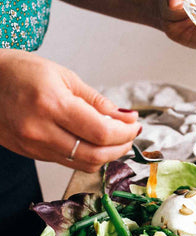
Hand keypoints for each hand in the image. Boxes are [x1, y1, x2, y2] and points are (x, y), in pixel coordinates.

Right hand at [0, 50, 140, 171]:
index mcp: (51, 104)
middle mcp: (41, 130)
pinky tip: (96, 143)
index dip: (125, 132)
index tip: (135, 124)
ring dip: (108, 155)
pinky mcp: (32, 154)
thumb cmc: (21, 72)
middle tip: (130, 134)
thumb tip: (125, 117)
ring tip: (117, 139)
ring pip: (84, 164)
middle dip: (121, 147)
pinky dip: (90, 156)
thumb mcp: (63, 75)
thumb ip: (96, 101)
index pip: (101, 131)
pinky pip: (70, 163)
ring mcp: (34, 146)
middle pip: (96, 154)